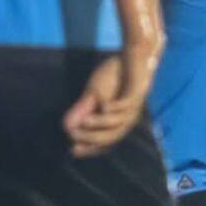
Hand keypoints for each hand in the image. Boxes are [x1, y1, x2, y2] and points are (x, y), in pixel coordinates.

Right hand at [63, 39, 163, 158]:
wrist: (134, 54)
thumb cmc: (115, 75)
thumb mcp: (94, 93)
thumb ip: (83, 109)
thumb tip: (66, 127)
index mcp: (120, 119)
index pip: (107, 142)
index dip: (92, 148)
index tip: (74, 150)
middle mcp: (129, 116)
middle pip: (113, 136)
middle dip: (92, 138)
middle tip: (74, 136)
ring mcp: (135, 104)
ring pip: (119, 121)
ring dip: (101, 123)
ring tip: (85, 122)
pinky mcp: (138, 91)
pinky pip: (128, 103)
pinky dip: (116, 107)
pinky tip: (103, 106)